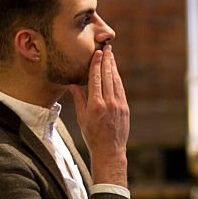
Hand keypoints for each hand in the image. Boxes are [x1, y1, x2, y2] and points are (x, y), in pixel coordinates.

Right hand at [70, 46, 128, 186]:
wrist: (109, 150)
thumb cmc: (92, 135)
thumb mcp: (81, 118)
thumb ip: (79, 99)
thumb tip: (73, 84)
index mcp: (95, 104)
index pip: (96, 79)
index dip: (97, 64)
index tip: (98, 53)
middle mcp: (108, 102)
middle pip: (107, 76)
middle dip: (107, 61)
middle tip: (107, 48)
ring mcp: (119, 105)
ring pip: (116, 81)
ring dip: (113, 67)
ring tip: (111, 56)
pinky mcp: (125, 108)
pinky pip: (121, 89)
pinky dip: (118, 79)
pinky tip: (115, 72)